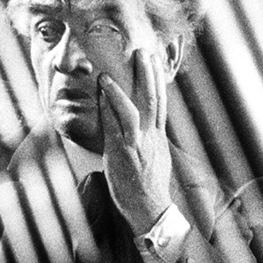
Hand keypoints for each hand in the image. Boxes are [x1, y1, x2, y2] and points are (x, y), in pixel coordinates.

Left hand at [98, 51, 173, 233]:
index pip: (160, 104)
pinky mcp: (124, 154)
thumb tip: (144, 131)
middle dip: (148, 75)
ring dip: (123, 88)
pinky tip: (101, 93)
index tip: (154, 61)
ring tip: (109, 70)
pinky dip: (110, 106)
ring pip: (135, 110)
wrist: (150, 210)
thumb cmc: (148, 189)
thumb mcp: (154, 161)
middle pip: (153, 100)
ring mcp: (138, 145)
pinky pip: (117, 126)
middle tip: (143, 51)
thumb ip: (148, 142)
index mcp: (158, 139)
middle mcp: (152, 138)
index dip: (157, 81)